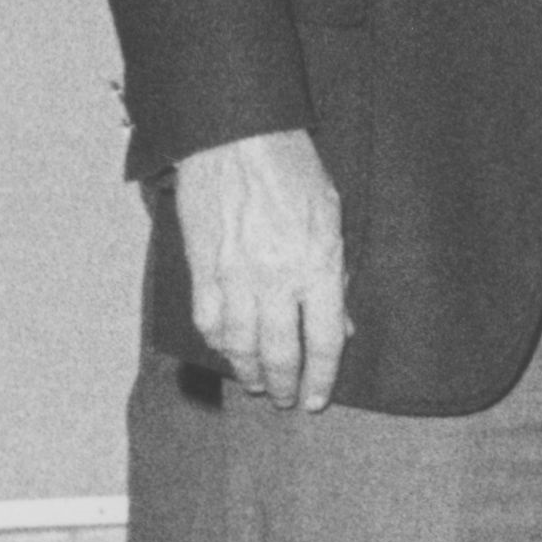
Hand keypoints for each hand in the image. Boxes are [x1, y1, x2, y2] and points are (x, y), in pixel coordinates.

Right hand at [172, 130, 347, 409]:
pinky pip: (209, 322)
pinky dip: (219, 345)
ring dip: (250, 372)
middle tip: (287, 401)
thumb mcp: (333, 216)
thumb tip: (339, 323)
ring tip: (260, 384)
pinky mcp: (202, 270)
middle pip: (280, 351)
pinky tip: (229, 353)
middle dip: (285, 383)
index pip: (323, 339)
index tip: (316, 399)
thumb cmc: (294, 171)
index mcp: (317, 264)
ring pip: (240, 345)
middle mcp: (275, 278)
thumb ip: (336, 272)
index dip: (321, 376)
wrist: (236, 141)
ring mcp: (234, 277)